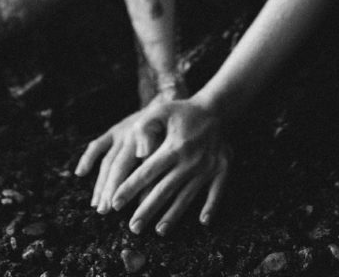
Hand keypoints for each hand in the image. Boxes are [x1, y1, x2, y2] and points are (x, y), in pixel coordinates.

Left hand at [76, 97, 229, 234]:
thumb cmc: (183, 111)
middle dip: (147, 210)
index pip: (147, 172)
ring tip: (159, 231)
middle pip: (164, 190)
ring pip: (187, 196)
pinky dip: (211, 207)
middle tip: (133, 227)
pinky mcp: (223, 170)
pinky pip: (217, 192)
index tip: (116, 204)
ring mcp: (207, 167)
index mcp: (173, 147)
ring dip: (173, 215)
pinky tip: (203, 222)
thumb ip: (145, 128)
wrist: (216, 108)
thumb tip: (138, 154)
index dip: (130, 188)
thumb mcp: (161, 111)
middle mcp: (189, 161)